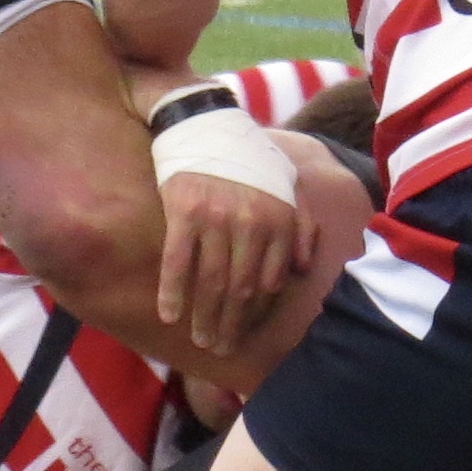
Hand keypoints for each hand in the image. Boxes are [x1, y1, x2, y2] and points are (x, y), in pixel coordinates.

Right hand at [153, 169, 313, 356]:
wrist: (205, 121)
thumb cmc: (249, 159)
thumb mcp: (289, 185)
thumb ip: (302, 226)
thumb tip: (302, 271)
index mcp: (280, 220)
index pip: (270, 282)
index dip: (257, 313)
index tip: (246, 331)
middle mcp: (252, 221)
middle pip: (240, 289)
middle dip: (230, 325)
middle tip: (220, 349)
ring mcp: (217, 217)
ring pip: (210, 282)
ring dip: (204, 317)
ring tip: (200, 340)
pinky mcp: (184, 210)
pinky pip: (177, 261)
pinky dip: (172, 291)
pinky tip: (168, 315)